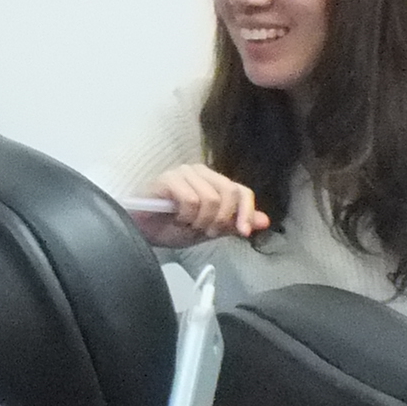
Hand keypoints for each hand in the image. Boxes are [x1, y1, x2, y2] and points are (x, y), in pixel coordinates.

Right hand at [140, 165, 264, 247]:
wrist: (142, 231)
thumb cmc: (171, 227)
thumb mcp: (208, 230)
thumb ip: (234, 224)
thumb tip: (264, 221)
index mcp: (214, 182)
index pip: (242, 191)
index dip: (246, 212)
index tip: (242, 233)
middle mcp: (201, 172)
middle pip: (229, 194)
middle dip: (220, 220)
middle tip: (204, 231)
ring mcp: (184, 172)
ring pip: (210, 199)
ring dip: (199, 221)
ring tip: (186, 224)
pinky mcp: (168, 178)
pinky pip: (190, 200)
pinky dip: (185, 216)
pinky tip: (174, 218)